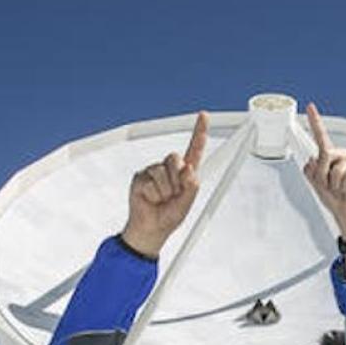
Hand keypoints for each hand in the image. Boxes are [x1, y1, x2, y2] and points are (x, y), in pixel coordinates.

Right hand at [120, 112, 208, 256]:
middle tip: (173, 196)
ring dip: (165, 191)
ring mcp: (154, 171)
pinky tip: (151, 199)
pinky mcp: (141, 176)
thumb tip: (189, 169)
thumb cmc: (169, 216)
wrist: (150, 228)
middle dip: (177, 180)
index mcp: (186, 173)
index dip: (199, 132)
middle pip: (176, 158)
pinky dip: (154, 194)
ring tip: (161, 200)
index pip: (194, 149)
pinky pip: (151, 181)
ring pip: (163, 172)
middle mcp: (170, 168)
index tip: (204, 115)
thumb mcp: (188, 204)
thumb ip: (192, 187)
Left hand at [303, 103, 345, 242]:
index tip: (310, 106)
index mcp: (327, 156)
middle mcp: (341, 155)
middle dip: (323, 176)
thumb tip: (313, 159)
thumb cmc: (332, 197)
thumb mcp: (314, 183)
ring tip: (340, 189)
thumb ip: (310, 170)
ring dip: (335, 185)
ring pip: (336, 169)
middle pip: (325, 156)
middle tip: (330, 186)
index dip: (315, 121)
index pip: (320, 136)